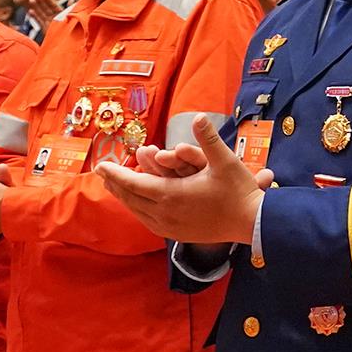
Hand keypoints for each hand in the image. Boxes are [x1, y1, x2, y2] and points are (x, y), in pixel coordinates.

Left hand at [94, 120, 262, 243]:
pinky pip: (148, 221)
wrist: (251, 224)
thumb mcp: (225, 161)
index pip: (134, 183)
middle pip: (131, 198)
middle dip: (115, 184)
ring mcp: (170, 227)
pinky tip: (138, 204)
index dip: (115, 174)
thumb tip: (199, 116)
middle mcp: (165, 213)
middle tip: (102, 173)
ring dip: (125, 197)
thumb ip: (208, 139)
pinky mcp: (177, 235)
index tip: (100, 165)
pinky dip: (138, 209)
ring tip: (115, 187)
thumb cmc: (239, 191)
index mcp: (172, 195)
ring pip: (138, 211)